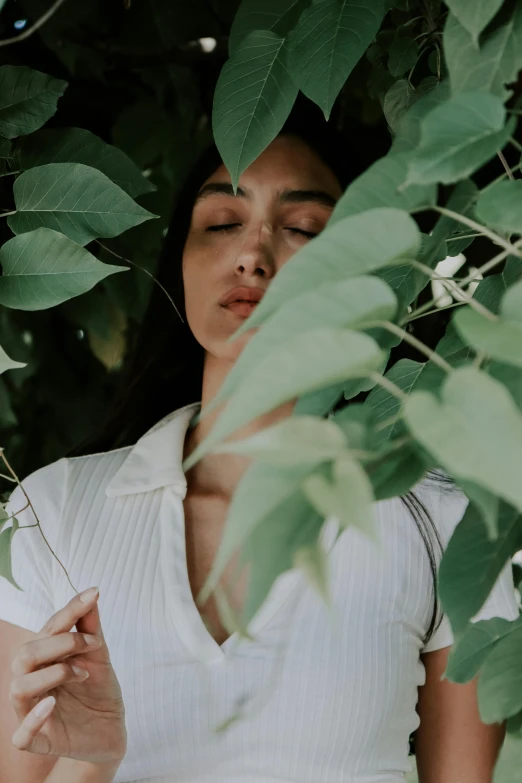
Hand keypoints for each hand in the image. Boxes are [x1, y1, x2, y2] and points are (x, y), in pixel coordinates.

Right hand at [9, 587, 126, 763]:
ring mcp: (33, 711)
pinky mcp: (39, 741)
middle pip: (25, 655)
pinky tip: (52, 704)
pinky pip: (21, 735)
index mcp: (45, 657)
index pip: (48, 629)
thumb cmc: (99, 688)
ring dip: (52, 674)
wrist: (111, 729)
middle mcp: (33, 681)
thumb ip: (91, 627)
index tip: (94, 595)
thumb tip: (92, 593)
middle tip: (92, 644)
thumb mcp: (99, 655)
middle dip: (59, 643)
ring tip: (82, 673)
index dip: (70, 611)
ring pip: (19, 688)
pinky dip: (33, 719)